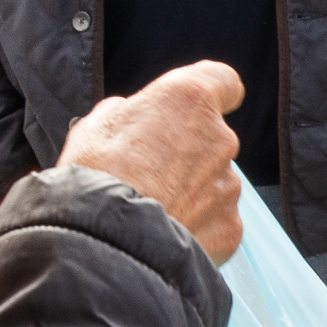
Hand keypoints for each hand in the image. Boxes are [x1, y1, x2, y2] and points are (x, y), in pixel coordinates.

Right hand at [58, 63, 244, 261]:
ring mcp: (228, 185)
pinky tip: (165, 232)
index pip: (223, 81)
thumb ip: (129, 113)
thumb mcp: (96, 125)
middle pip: (212, 138)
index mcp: (189, 100)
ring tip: (152, 209)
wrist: (107, 244)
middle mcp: (220, 138)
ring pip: (213, 182)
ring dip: (190, 192)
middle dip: (187, 153)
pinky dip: (197, 226)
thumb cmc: (95, 179)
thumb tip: (132, 117)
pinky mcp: (231, 226)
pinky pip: (217, 221)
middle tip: (148, 173)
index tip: (196, 108)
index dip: (212, 94)